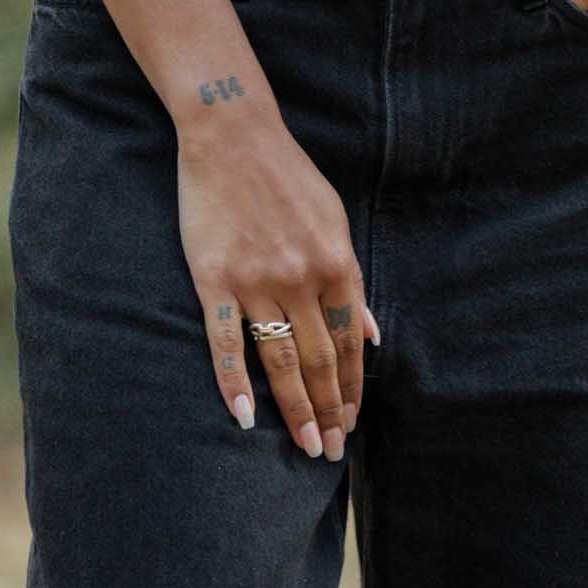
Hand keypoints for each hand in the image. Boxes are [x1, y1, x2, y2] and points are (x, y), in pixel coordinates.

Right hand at [177, 115, 380, 457]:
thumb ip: (351, 281)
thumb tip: (372, 334)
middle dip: (328, 411)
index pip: (349, 342)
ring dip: (295, 409)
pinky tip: (245, 416)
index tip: (352, 422)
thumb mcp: (334, 221)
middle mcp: (301, 277)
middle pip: (318, 360)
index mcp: (336, 262)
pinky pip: (225, 341)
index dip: (351, 387)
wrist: (232, 136)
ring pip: (280, 359)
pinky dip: (234, 382)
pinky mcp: (215, 279)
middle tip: (331, 451)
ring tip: (306, 446)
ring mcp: (256, 281)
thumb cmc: (288, 177)